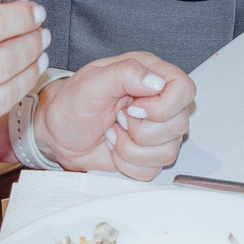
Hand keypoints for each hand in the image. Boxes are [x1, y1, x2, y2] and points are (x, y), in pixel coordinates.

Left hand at [34, 52, 196, 179]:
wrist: (58, 135)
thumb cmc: (72, 105)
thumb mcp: (92, 83)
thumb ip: (125, 73)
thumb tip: (156, 82)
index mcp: (150, 75)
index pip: (184, 89)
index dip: (163, 105)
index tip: (133, 108)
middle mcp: (158, 103)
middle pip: (179, 125)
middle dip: (140, 130)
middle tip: (117, 119)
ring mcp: (156, 131)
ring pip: (167, 152)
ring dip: (130, 149)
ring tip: (112, 133)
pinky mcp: (148, 156)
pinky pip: (152, 170)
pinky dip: (127, 164)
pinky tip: (114, 147)